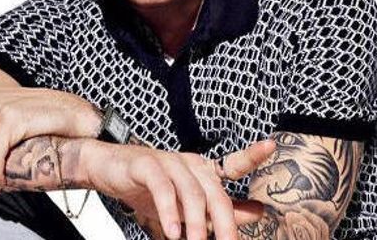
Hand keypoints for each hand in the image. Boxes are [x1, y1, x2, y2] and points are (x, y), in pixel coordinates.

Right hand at [88, 139, 275, 239]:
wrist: (105, 169)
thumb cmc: (147, 187)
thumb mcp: (187, 206)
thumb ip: (222, 210)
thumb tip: (259, 213)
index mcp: (203, 170)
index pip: (233, 164)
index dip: (252, 155)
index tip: (271, 145)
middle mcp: (189, 163)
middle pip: (215, 192)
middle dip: (225, 222)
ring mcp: (168, 161)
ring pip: (191, 192)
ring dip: (197, 224)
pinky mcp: (146, 164)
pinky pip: (163, 188)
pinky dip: (169, 212)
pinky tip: (172, 232)